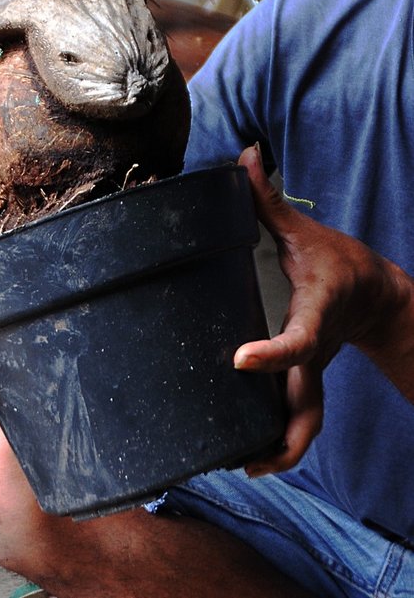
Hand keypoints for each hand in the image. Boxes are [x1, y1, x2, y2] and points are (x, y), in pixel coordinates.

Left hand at [235, 144, 413, 475]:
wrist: (380, 296)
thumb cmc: (342, 264)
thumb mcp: (307, 231)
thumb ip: (269, 200)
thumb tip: (245, 155)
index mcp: (317, 317)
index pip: (299, 342)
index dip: (273, 354)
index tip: (241, 360)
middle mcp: (317, 353)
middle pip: (308, 405)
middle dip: (283, 436)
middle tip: (245, 456)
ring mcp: (316, 371)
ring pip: (307, 423)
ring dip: (281, 450)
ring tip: (242, 465)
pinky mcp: (309, 377)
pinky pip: (298, 416)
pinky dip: (280, 439)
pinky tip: (247, 451)